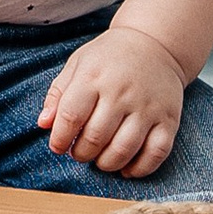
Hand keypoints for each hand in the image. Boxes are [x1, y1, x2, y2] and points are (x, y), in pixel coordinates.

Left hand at [42, 25, 184, 179]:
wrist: (155, 44)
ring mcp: (148, 107)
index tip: (58, 146)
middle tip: (79, 152)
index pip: (70, 116)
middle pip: (95, 138)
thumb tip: (43, 124)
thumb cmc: (109, 57)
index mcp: (93, 76)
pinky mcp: (169, 119)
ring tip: (99, 159)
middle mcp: (121, 92)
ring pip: (123, 150)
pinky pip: (156, 153)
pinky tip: (126, 168)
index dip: (60, 138)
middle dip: (81, 154)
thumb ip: (58, 94)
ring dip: (106, 164)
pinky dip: (139, 169)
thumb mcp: (78, 64)